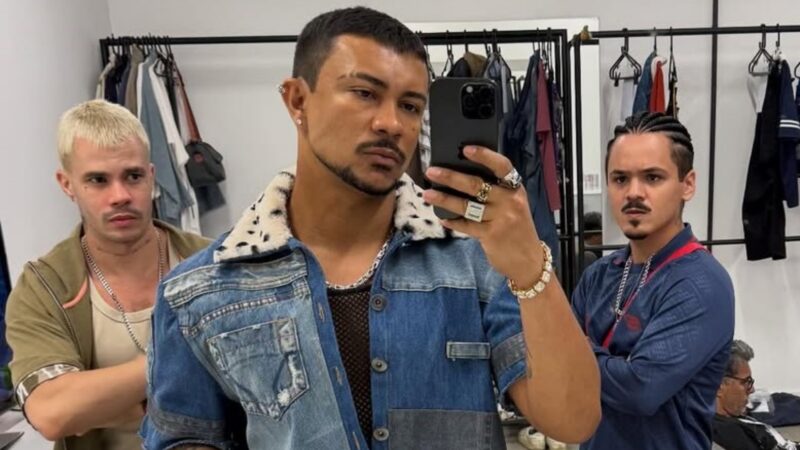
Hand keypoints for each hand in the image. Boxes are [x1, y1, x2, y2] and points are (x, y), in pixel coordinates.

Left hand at [423, 145, 543, 287]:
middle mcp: (509, 201)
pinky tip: (442, 217)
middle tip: (432, 171)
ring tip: (428, 194)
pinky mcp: (491, 235)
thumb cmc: (517, 229)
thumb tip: (463, 177)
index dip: (484, 156)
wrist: (529, 261)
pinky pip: (466, 225)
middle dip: (451, 177)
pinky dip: (453, 222)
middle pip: (477, 185)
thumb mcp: (513, 205)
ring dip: (445, 199)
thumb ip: (496, 192)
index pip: (502, 166)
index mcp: (515, 189)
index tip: (466, 149)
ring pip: (467, 206)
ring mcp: (501, 219)